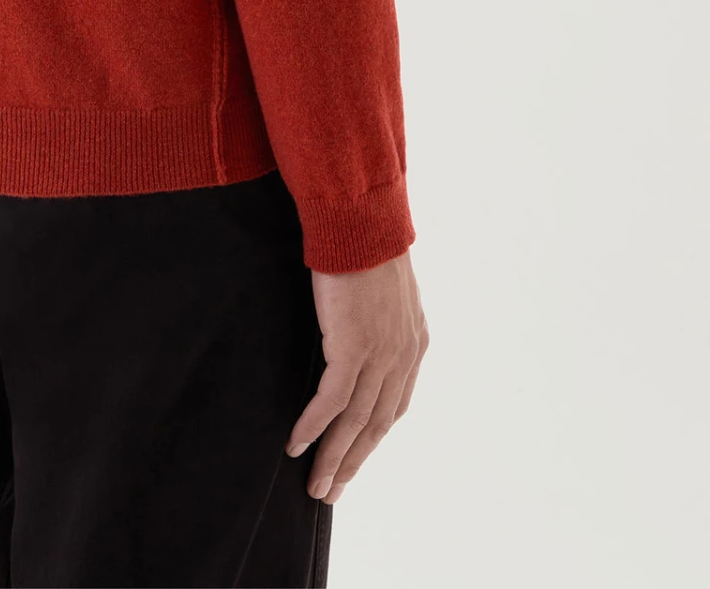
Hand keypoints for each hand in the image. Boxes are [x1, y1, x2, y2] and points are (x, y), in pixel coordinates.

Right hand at [285, 249, 427, 502]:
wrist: (361, 219)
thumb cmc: (365, 242)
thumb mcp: (383, 287)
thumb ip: (378, 318)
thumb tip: (359, 330)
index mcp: (413, 342)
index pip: (393, 405)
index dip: (370, 438)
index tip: (351, 460)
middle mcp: (403, 354)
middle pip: (377, 424)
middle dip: (353, 461)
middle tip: (330, 490)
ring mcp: (381, 353)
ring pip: (355, 420)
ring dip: (333, 457)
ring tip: (315, 484)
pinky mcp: (354, 346)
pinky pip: (333, 399)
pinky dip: (315, 425)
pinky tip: (296, 443)